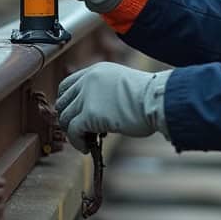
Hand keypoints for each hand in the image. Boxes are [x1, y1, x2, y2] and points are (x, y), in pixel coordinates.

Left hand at [56, 62, 170, 152]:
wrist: (157, 100)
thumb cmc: (149, 97)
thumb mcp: (121, 85)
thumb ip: (104, 92)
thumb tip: (96, 113)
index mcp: (96, 70)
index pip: (67, 85)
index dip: (67, 102)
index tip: (73, 114)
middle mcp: (88, 80)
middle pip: (63, 102)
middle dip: (68, 118)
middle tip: (79, 131)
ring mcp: (87, 97)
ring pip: (66, 118)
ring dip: (72, 132)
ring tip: (85, 141)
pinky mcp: (89, 115)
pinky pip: (73, 131)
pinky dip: (76, 142)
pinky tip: (86, 148)